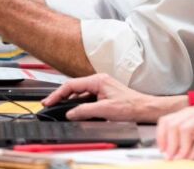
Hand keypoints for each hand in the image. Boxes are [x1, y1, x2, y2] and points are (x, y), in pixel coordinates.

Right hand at [41, 74, 184, 122]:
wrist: (145, 109)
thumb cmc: (131, 106)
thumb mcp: (105, 110)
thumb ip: (85, 111)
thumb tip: (71, 113)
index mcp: (97, 80)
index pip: (71, 85)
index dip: (58, 94)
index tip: (49, 101)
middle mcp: (99, 81)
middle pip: (74, 87)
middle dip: (61, 96)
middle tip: (49, 104)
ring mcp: (102, 87)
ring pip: (80, 92)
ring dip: (69, 100)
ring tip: (58, 107)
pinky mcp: (104, 94)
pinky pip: (86, 97)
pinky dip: (78, 103)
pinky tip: (75, 110)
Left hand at [156, 105, 193, 159]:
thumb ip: (188, 141)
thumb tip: (173, 153)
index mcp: (190, 112)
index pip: (167, 120)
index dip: (161, 136)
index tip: (161, 150)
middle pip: (173, 125)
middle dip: (169, 144)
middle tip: (170, 158)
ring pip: (185, 129)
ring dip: (180, 147)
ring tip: (180, 159)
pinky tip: (193, 157)